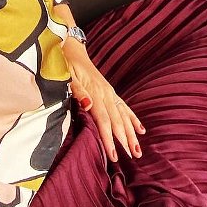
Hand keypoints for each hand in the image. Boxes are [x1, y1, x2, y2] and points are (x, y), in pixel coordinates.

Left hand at [62, 38, 144, 161]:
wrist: (71, 49)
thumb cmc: (65, 64)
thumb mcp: (66, 75)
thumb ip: (77, 91)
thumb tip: (88, 105)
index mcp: (95, 92)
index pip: (104, 120)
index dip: (110, 139)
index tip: (115, 156)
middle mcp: (106, 94)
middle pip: (117, 121)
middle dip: (125, 140)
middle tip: (133, 158)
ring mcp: (110, 93)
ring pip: (124, 116)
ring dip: (132, 133)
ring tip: (138, 150)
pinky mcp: (110, 92)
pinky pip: (124, 107)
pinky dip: (133, 119)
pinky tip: (141, 129)